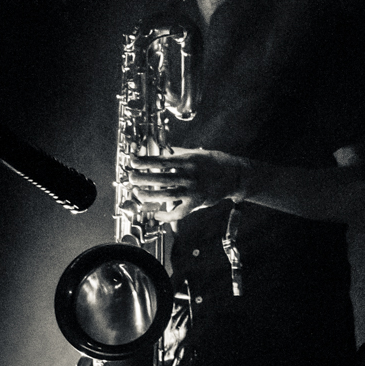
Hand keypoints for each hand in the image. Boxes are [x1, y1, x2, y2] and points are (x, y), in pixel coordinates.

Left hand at [127, 148, 250, 220]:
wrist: (233, 175)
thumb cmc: (213, 163)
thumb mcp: (196, 153)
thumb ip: (178, 153)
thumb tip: (161, 150)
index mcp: (187, 161)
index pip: (162, 160)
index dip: (145, 161)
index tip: (133, 162)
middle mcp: (189, 175)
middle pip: (161, 178)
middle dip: (143, 178)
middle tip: (131, 178)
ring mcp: (193, 190)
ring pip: (166, 195)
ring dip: (149, 195)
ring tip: (138, 194)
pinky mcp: (197, 203)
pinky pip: (179, 212)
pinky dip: (166, 215)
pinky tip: (157, 214)